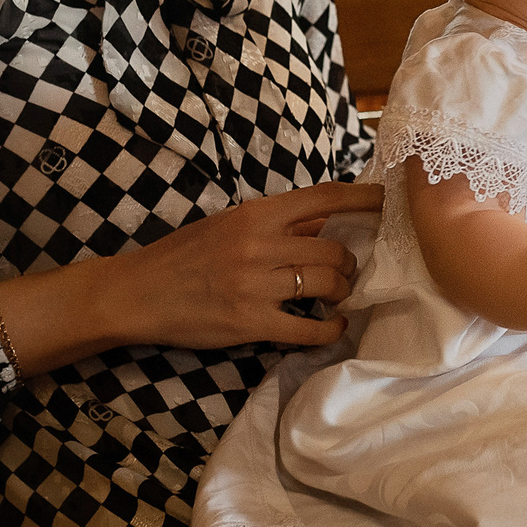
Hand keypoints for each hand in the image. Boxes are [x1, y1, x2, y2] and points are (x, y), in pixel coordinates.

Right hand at [112, 180, 381, 350]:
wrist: (135, 293)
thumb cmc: (184, 255)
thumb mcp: (229, 224)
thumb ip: (277, 223)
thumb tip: (327, 219)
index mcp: (255, 213)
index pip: (324, 198)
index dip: (364, 198)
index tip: (390, 200)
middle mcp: (258, 244)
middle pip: (334, 248)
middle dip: (351, 262)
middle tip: (348, 272)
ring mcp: (254, 285)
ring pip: (327, 283)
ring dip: (342, 291)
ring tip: (337, 296)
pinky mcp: (249, 323)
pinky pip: (308, 327)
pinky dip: (330, 329)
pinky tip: (333, 326)